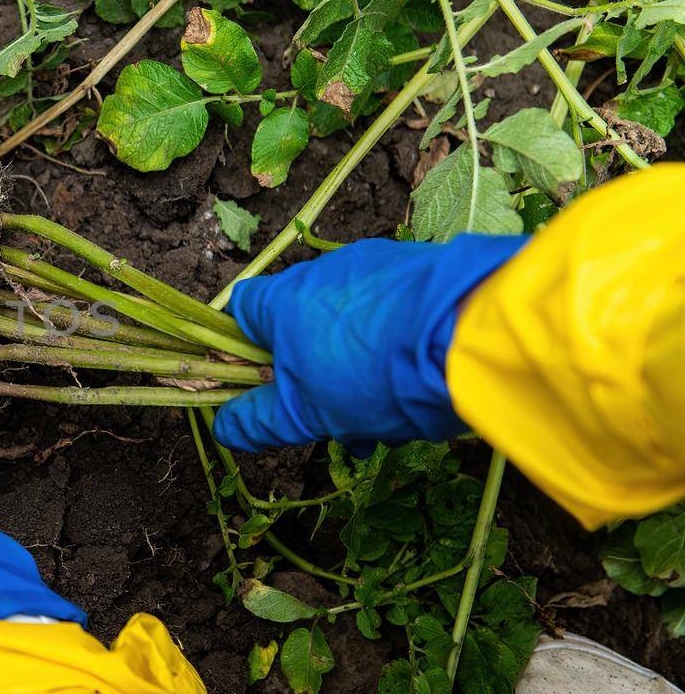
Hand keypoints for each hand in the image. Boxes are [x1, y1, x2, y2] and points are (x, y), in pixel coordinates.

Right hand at [213, 235, 528, 454]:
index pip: (242, 310)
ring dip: (358, 366)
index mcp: (284, 300)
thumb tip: (224, 428)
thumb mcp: (308, 413)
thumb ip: (260, 420)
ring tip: (390, 415)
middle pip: (301, 324)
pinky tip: (420, 382)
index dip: (247, 348)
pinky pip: (393, 312)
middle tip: (338, 419)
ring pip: (350, 324)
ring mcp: (377, 266)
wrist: (470, 335)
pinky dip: (397, 345)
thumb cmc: (374, 373)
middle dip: (315, 374)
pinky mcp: (422, 269)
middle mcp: (324, 271)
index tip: (269, 385)